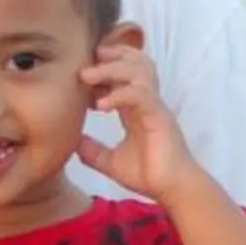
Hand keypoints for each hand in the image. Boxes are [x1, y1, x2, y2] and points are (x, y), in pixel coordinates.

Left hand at [73, 38, 203, 200]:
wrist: (173, 190)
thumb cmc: (149, 175)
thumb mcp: (111, 162)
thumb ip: (93, 150)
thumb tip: (72, 142)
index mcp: (136, 108)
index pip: (125, 74)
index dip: (104, 67)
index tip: (81, 75)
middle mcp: (147, 102)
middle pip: (135, 62)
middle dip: (112, 54)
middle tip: (88, 58)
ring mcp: (155, 107)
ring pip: (139, 71)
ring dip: (112, 68)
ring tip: (88, 76)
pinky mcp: (159, 116)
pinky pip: (140, 94)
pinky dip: (119, 94)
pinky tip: (100, 105)